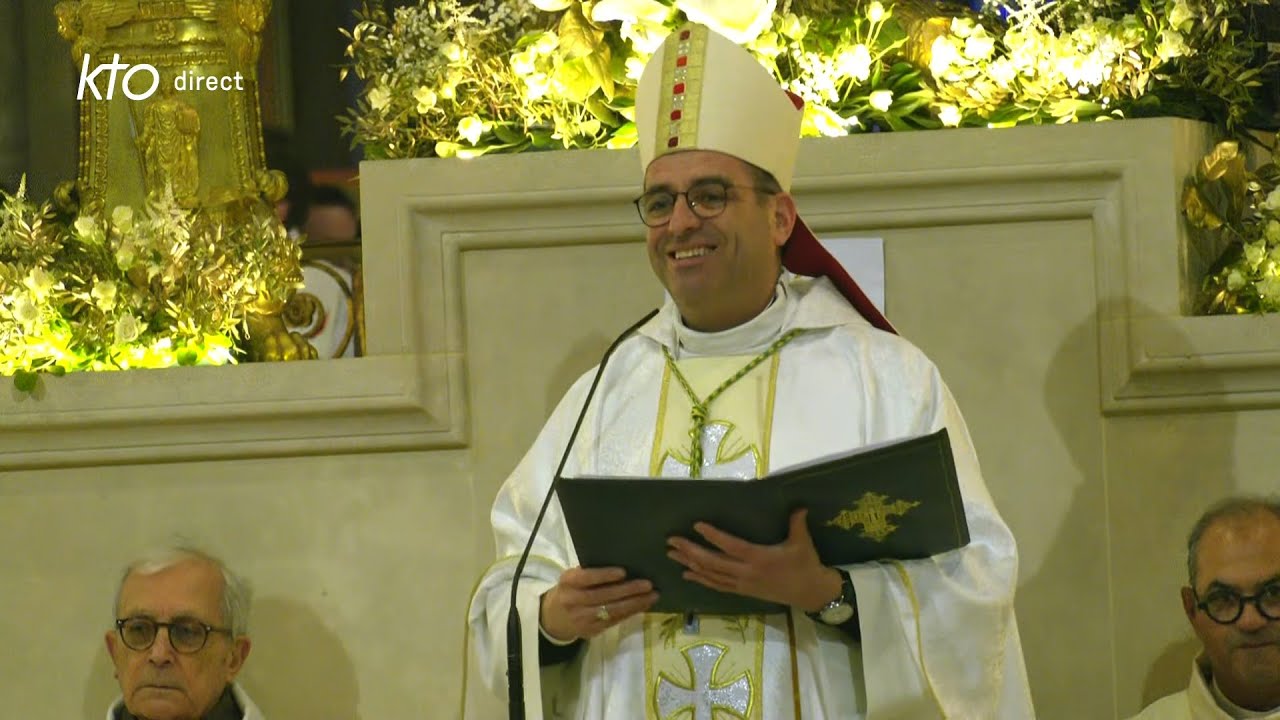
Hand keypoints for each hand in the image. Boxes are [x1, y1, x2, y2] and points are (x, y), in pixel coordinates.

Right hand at [539, 566, 658, 642]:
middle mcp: (573, 601)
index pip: (586, 578)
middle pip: (603, 596)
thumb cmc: (570, 589)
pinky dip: (631, 613)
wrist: (553, 618)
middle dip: (628, 590)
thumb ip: (591, 572)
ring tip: (652, 595)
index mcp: (568, 582)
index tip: (623, 572)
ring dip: (635, 603)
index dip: (604, 575)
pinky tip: (643, 605)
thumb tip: (625, 562)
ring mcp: (582, 618)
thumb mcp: (573, 577)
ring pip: (612, 611)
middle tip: (648, 584)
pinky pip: (614, 621)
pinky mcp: (591, 631)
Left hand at [667, 508, 841, 611]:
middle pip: (713, 562)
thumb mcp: (803, 543)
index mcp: (759, 558)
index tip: (697, 525)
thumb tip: (798, 505)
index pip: (731, 546)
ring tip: (672, 554)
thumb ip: (797, 523)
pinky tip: (687, 574)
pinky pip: (717, 585)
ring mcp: (742, 584)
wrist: (810, 593)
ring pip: (711, 575)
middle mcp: (746, 572)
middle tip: (671, 541)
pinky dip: (701, 579)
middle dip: (690, 551)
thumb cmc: (806, 565)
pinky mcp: (742, 591)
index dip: (713, 536)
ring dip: (690, 564)